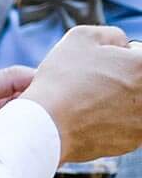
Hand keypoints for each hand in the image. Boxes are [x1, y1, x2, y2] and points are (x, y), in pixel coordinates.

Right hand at [25, 26, 141, 163]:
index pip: (140, 54)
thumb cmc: (62, 80)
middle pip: (138, 82)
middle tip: (95, 83)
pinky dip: (112, 122)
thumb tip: (122, 45)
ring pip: (133, 104)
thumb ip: (112, 35)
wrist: (46, 125)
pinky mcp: (133, 142)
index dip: (120, 55)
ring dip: (118, 101)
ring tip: (89, 103)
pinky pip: (126, 126)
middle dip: (121, 79)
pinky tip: (90, 120)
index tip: (103, 63)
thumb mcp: (81, 37)